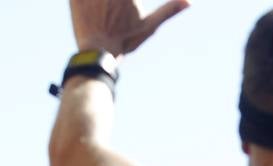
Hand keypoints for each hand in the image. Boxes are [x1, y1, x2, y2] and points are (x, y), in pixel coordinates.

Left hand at [70, 0, 189, 54]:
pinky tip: (93, 9)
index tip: (126, 8)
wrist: (98, 52)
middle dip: (115, 4)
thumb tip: (190, 2)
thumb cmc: (125, 40)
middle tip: (115, 16)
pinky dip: (83, 2)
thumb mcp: (150, 25)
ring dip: (102, 4)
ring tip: (105, 13)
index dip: (127, 3)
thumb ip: (169, 11)